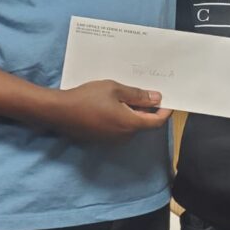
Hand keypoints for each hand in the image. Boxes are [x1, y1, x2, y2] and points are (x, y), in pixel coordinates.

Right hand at [46, 80, 172, 140]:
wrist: (60, 112)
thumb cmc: (88, 97)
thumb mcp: (115, 89)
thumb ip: (138, 95)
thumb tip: (157, 99)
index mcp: (130, 124)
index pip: (156, 122)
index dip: (165, 112)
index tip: (168, 102)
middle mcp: (124, 136)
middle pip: (143, 124)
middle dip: (147, 110)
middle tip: (143, 92)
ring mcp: (112, 140)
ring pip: (131, 126)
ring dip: (133, 113)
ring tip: (125, 95)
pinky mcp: (102, 139)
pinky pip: (119, 129)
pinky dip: (122, 118)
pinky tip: (112, 105)